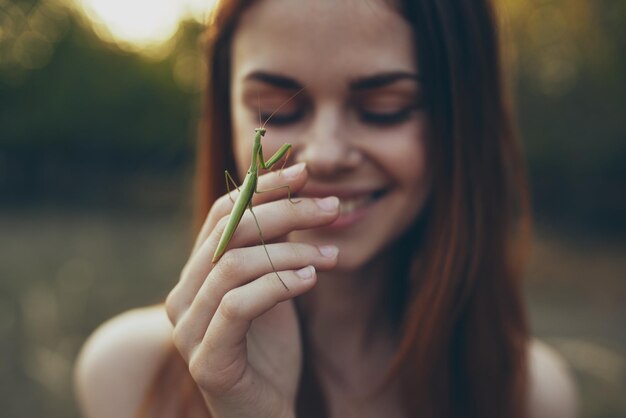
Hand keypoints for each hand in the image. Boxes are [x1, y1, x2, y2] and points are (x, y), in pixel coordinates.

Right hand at [165, 163, 338, 417]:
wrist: (263, 412)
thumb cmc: (269, 350)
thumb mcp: (273, 287)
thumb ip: (274, 247)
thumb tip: (299, 193)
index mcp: (197, 273)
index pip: (223, 213)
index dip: (263, 188)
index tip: (305, 172)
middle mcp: (183, 294)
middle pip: (229, 231)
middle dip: (286, 211)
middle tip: (332, 207)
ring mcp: (188, 328)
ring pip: (235, 264)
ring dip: (291, 253)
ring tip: (331, 257)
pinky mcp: (206, 358)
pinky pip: (237, 305)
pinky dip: (277, 286)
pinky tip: (311, 281)